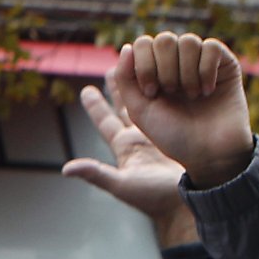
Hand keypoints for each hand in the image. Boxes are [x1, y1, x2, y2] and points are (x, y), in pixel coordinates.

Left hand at [61, 78, 194, 246]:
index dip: (95, 106)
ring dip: (144, 78)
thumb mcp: (123, 184)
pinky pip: (174, 99)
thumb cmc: (156, 196)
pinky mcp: (183, 124)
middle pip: (126, 103)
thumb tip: (66, 169)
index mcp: (125, 145)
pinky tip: (172, 70)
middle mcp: (141, 135)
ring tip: (139, 60)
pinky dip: (171, 84)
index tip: (86, 90)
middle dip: (119, 84)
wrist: (192, 199)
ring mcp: (164, 128)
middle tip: (112, 65)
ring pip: (151, 97)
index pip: (105, 121)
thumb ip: (96, 175)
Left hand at [110, 32, 253, 189]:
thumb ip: (125, 80)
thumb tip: (128, 47)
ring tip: (192, 96)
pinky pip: (212, 46)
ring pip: (187, 41)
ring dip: (186, 71)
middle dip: (164, 68)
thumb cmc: (173, 137)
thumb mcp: (139, 112)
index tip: (151, 93)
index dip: (144, 65)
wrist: (210, 152)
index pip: (142, 44)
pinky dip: (207, 69)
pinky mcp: (224, 64)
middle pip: (163, 39)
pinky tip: (208, 90)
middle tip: (172, 93)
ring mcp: (200, 63)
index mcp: (154, 74)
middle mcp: (176, 65)